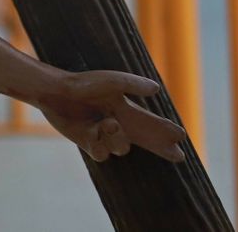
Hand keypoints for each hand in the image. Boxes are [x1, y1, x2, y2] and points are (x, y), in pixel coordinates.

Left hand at [35, 70, 186, 162]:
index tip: (182, 136)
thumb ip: (133, 85)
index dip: (165, 130)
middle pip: (144, 140)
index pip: (151, 122)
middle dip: (161, 147)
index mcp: (125, 109)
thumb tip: (157, 89)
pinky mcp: (87, 142)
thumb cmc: (83, 83)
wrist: (55, 92)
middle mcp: (117, 123)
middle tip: (179, 156)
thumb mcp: (110, 81)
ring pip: (122, 148)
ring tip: (108, 123)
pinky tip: (94, 133)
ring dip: (118, 139)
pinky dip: (100, 146)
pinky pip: (101, 154)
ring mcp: (103, 134)